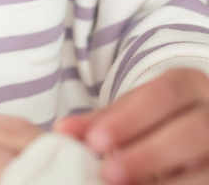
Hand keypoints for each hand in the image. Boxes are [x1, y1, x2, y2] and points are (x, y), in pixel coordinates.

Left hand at [55, 68, 208, 183]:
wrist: (194, 134)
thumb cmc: (157, 119)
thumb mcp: (132, 110)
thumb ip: (101, 120)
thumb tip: (62, 131)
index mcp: (190, 83)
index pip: (163, 94)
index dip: (130, 119)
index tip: (95, 141)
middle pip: (192, 131)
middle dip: (148, 154)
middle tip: (107, 172)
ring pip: (207, 169)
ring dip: (164, 184)